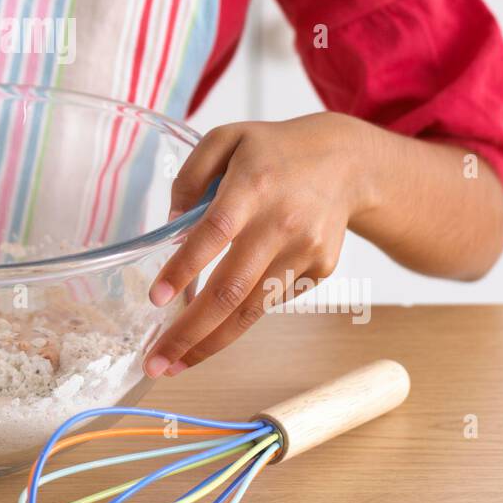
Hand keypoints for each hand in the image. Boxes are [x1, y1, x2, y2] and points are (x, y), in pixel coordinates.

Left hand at [143, 113, 373, 374]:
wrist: (345, 162)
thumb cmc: (274, 151)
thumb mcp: (225, 139)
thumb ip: (191, 177)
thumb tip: (171, 227)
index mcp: (252, 185)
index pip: (214, 233)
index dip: (184, 268)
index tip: (157, 298)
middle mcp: (281, 223)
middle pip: (232, 289)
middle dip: (189, 331)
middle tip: (156, 362)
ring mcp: (304, 251)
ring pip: (251, 309)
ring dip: (210, 343)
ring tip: (175, 363)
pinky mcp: (319, 270)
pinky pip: (271, 300)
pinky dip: (241, 316)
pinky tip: (216, 324)